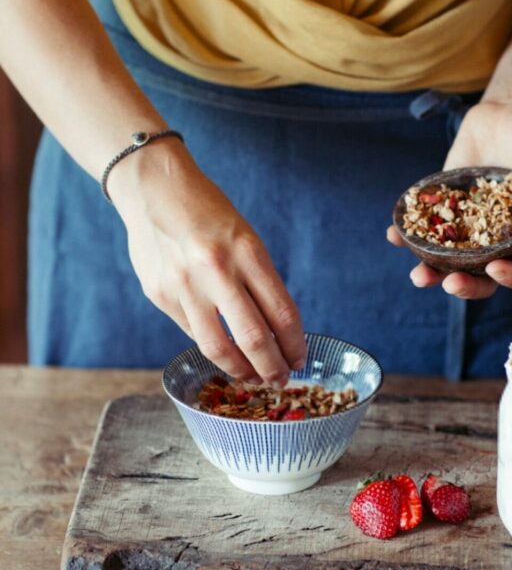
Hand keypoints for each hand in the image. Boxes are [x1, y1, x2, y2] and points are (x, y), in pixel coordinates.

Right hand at [109, 139, 306, 384]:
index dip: (294, 345)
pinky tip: (223, 352)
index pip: (282, 313)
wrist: (154, 189)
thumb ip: (257, 281)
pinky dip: (211, 347)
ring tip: (251, 377)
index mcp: (247, 251)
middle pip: (254, 338)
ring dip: (240, 370)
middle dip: (272, 368)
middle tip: (280, 381)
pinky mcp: (160, 294)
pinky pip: (192, 331)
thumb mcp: (244, 237)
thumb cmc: (208, 213)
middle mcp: (216, 269)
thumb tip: (276, 332)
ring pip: (218, 347)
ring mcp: (184, 284)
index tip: (299, 359)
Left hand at [387, 99, 511, 299]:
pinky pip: (423, 228)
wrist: (508, 113)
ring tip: (418, 276)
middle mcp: (495, 240)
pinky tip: (394, 235)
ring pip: (448, 261)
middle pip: (481, 278)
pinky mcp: (442, 207)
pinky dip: (406, 236)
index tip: (495, 268)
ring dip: (431, 272)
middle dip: (465, 286)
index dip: (510, 278)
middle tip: (450, 282)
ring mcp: (466, 226)